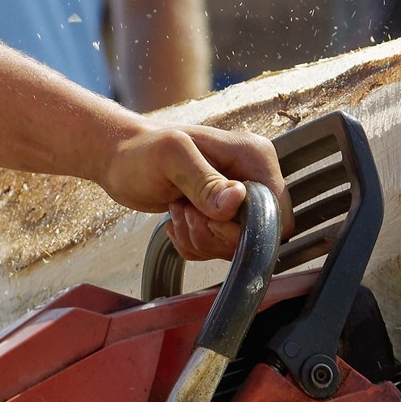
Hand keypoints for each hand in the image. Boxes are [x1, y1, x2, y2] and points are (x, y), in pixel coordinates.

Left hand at [98, 119, 285, 264]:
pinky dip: (194, 244)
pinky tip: (178, 220)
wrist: (121, 160)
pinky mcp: (223, 218)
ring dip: (201, 239)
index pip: (278, 212)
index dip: (246, 227)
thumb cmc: (142, 152)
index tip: (210, 217)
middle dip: (216, 234)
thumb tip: (235, 202)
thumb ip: (204, 181)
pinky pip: (219, 249)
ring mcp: (239, 200)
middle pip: (257, 236)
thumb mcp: (170, 159)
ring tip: (178, 211)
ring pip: (236, 247)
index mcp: (253, 156)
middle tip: (186, 211)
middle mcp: (253, 178)